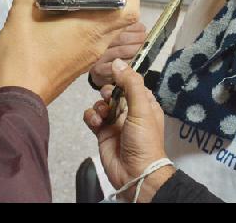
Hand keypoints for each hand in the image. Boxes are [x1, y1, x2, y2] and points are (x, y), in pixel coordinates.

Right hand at [0, 0, 139, 104]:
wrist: (19, 97)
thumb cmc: (23, 60)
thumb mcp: (17, 19)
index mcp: (89, 30)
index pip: (129, 13)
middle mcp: (96, 45)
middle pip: (119, 22)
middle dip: (113, 4)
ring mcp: (90, 58)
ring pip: (106, 34)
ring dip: (98, 19)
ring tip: (72, 8)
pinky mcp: (80, 67)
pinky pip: (94, 45)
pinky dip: (88, 32)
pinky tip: (63, 27)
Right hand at [84, 59, 174, 202]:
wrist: (135, 173)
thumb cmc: (144, 141)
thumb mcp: (142, 109)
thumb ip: (130, 84)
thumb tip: (118, 62)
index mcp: (145, 103)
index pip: (131, 82)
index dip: (122, 77)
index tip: (114, 72)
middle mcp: (130, 110)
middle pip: (113, 91)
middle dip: (107, 91)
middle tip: (107, 97)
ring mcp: (114, 121)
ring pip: (101, 103)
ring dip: (99, 105)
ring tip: (102, 115)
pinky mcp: (102, 132)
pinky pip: (91, 116)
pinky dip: (90, 116)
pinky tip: (95, 122)